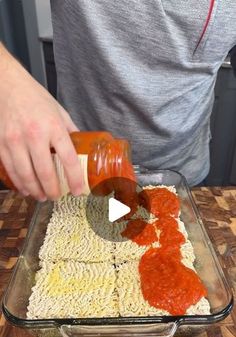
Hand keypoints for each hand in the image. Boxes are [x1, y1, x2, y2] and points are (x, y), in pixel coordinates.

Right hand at [0, 44, 82, 200]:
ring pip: (26, 175)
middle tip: (56, 197)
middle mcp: (34, 135)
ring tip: (42, 197)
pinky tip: (26, 188)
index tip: (77, 191)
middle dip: (52, 190)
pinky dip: (19, 183)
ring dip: (35, 191)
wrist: (7, 85)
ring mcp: (15, 140)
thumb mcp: (59, 112)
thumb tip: (81, 150)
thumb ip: (70, 132)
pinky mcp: (1, 144)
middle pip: (45, 172)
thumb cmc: (35, 98)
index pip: (68, 159)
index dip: (74, 179)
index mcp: (53, 126)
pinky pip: (11, 170)